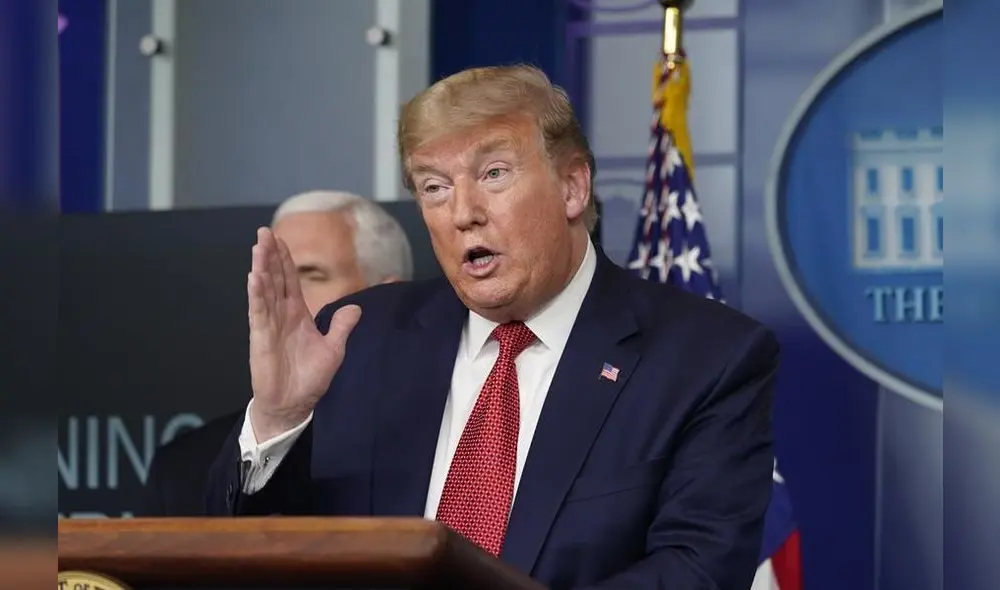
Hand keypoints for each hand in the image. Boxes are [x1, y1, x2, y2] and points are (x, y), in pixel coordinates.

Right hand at [246, 227, 360, 440]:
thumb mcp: (334, 349)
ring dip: (261, 267)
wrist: (294, 404)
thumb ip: (342, 327)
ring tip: (258, 246)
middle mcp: (281, 315)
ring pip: (265, 290)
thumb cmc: (310, 378)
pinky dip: (257, 294)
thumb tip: (356, 307)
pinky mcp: (261, 338)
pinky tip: (254, 276)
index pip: (291, 281)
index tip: (281, 239)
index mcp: (298, 315)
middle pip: (275, 279)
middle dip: (270, 255)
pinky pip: (259, 312)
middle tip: (264, 232)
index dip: (286, 260)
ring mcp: (269, 325)